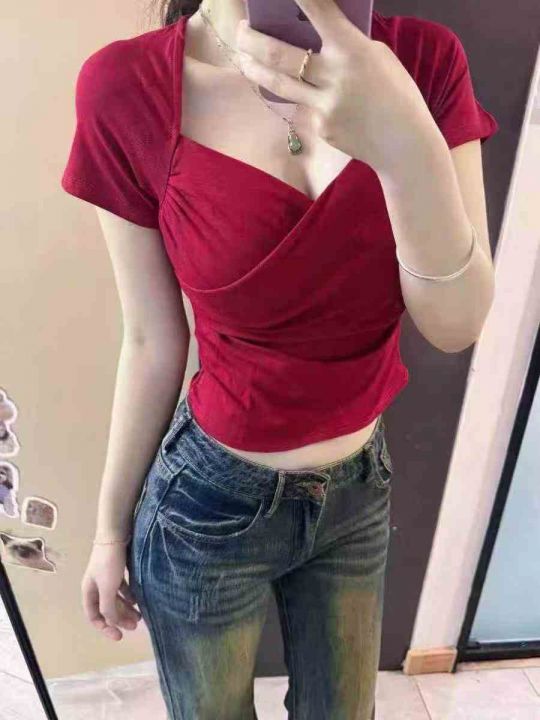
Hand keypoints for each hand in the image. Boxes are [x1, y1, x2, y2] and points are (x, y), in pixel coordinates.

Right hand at [81, 543, 141, 640]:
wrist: (115, 535)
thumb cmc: (109, 563)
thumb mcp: (107, 588)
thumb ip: (108, 608)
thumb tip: (112, 622)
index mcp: (89, 591)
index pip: (94, 616)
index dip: (105, 628)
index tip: (119, 636)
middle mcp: (96, 586)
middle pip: (107, 608)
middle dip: (120, 618)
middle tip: (135, 625)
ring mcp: (106, 577)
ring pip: (116, 598)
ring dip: (126, 608)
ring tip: (140, 615)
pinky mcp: (117, 568)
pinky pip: (122, 587)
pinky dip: (129, 595)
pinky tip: (138, 599)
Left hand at [235, 0, 435, 174]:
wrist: (403, 142)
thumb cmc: (396, 94)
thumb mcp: (378, 58)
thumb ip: (347, 45)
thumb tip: (316, 35)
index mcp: (353, 50)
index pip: (319, 12)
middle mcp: (334, 77)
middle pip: (279, 55)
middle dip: (252, 40)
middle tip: (240, 30)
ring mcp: (323, 106)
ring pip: (278, 84)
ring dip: (254, 69)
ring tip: (241, 59)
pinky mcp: (321, 128)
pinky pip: (303, 107)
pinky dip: (301, 98)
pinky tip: (306, 96)